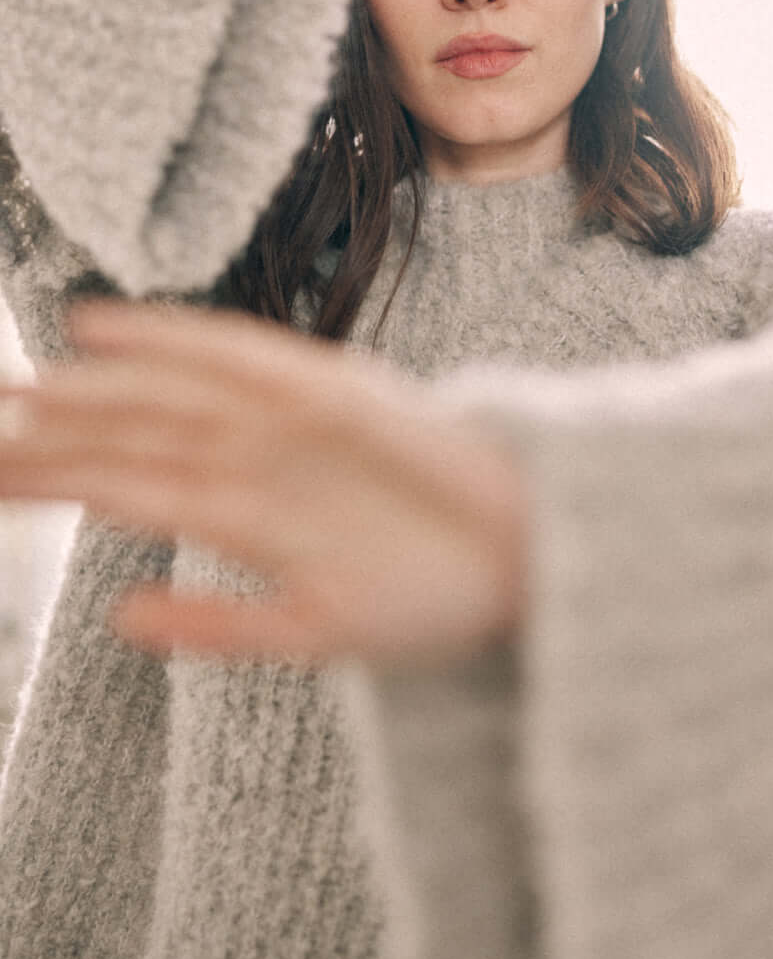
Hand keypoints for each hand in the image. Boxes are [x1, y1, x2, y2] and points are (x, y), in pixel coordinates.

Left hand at [0, 300, 528, 667]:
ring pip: (162, 396)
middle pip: (127, 431)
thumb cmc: (432, 598)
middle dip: (44, 426)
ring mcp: (289, 419)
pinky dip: (170, 339)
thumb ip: (218, 624)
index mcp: (246, 506)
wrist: (533, 560)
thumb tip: (120, 619)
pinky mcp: (331, 393)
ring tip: (6, 387)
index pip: (126, 482)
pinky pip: (239, 358)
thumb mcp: (310, 632)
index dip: (50, 472)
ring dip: (82, 387)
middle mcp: (255, 455)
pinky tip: (98, 326)